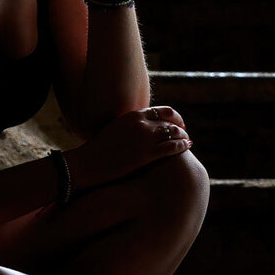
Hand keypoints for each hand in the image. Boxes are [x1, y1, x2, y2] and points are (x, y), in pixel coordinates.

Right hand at [67, 105, 191, 189]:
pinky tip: (187, 147)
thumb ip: (128, 127)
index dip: (172, 116)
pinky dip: (182, 146)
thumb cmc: (97, 151)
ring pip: (174, 132)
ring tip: (188, 141)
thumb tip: (137, 130)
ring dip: (184, 135)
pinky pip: (171, 147)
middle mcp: (140, 123)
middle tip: (185, 132)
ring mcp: (144, 138)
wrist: (86, 164)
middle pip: (170, 118)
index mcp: (132, 116)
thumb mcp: (113, 131)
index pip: (160, 110)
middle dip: (180, 124)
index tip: (176, 123)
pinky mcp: (146, 154)